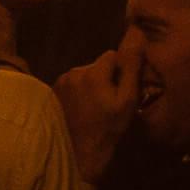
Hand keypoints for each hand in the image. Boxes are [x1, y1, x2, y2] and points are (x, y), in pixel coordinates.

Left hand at [57, 39, 139, 177]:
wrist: (80, 154)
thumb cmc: (108, 128)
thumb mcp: (127, 100)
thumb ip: (131, 67)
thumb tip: (136, 35)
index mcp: (93, 72)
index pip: (112, 55)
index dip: (120, 71)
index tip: (121, 90)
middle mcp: (73, 72)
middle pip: (97, 65)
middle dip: (105, 77)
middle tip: (108, 101)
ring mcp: (60, 82)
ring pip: (84, 74)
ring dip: (91, 85)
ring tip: (94, 107)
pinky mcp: (53, 92)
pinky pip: (72, 84)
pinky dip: (78, 92)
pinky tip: (81, 110)